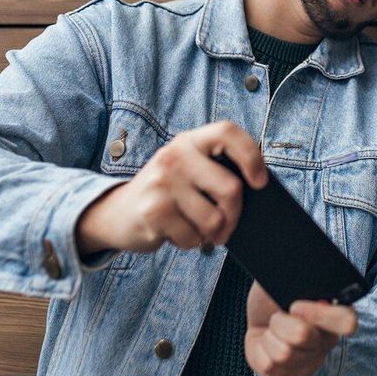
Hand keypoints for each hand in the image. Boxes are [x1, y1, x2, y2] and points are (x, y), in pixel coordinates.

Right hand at [75, 120, 268, 254]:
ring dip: (210, 233)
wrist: (117, 212)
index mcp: (189, 141)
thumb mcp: (188, 169)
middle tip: (227, 226)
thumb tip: (259, 190)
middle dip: (235, 216)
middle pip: (231, 189)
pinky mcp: (153, 212)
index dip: (251, 156)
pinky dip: (191, 242)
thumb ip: (216, 169)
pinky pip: (193, 238)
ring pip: (215, 220)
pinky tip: (176, 232)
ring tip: (194, 225)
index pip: (228, 133)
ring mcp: (162, 183)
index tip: (260, 182)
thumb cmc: (167, 192)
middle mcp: (175, 156)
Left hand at [244, 282, 357, 375]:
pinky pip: (269, 366)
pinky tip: (266, 344)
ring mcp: (310, 363)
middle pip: (303, 337)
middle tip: (279, 315)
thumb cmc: (277, 293)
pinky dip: (260, 350)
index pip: (347, 321)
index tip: (295, 305)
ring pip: (283, 353)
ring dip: (269, 336)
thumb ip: (299, 274)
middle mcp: (328, 341)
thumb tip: (301, 265)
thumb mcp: (286, 277)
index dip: (319, 314)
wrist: (262, 314)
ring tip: (273, 329)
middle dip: (281, 322)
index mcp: (337, 313)